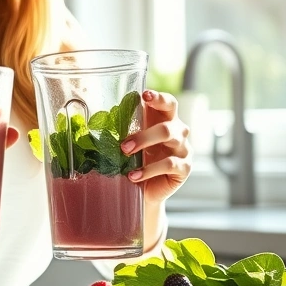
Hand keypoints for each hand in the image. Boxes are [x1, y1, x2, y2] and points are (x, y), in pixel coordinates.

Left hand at [120, 90, 192, 204]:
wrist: (145, 189)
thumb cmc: (136, 160)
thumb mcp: (130, 141)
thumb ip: (124, 128)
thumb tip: (101, 116)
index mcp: (165, 119)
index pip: (168, 103)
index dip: (158, 98)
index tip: (145, 95)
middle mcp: (178, 132)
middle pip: (167, 125)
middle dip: (144, 134)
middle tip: (124, 145)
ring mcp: (184, 149)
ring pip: (170, 140)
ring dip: (145, 146)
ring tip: (125, 156)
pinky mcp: (184, 168)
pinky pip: (169, 164)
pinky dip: (149, 170)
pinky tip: (134, 176)